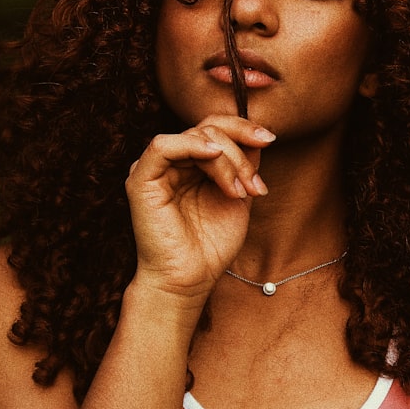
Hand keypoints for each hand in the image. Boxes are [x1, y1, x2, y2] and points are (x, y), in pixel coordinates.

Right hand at [125, 115, 274, 301]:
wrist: (190, 280)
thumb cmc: (211, 245)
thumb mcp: (239, 197)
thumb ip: (244, 166)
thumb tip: (259, 136)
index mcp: (192, 164)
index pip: (215, 129)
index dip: (242, 128)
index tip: (269, 139)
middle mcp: (173, 163)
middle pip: (208, 129)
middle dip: (239, 153)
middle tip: (254, 187)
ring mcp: (156, 169)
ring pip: (194, 136)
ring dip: (226, 160)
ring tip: (239, 193)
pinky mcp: (141, 179)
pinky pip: (163, 146)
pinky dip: (192, 145)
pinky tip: (213, 155)